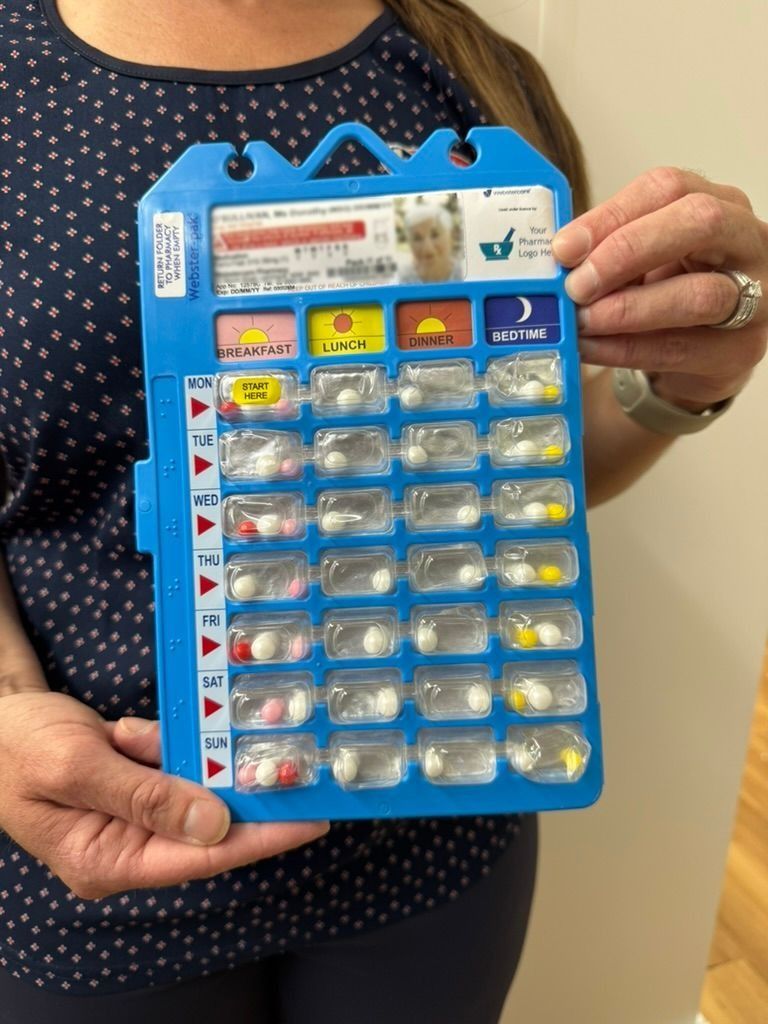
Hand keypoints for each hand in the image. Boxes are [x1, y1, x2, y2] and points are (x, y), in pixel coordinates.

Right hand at [0, 690, 328, 898]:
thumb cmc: (17, 747)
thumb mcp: (74, 766)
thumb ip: (144, 795)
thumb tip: (214, 824)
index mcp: (107, 859)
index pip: (201, 857)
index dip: (261, 837)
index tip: (311, 820)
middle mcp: (127, 845)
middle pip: (207, 826)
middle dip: (244, 793)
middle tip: (300, 769)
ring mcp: (134, 815)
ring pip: (193, 788)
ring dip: (194, 757)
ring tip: (185, 736)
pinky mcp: (138, 786)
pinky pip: (171, 764)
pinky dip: (163, 741)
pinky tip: (125, 732)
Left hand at [553, 167, 767, 410]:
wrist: (694, 356)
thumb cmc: (666, 292)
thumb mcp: (639, 260)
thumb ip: (607, 251)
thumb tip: (559, 258)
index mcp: (718, 203)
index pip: (668, 188)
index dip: (612, 215)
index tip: (563, 247)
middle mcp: (746, 241)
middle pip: (699, 223)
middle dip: (628, 252)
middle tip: (577, 284)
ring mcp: (756, 297)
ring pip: (700, 294)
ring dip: (628, 309)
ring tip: (582, 321)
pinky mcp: (738, 351)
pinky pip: (679, 348)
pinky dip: (626, 350)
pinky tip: (590, 348)